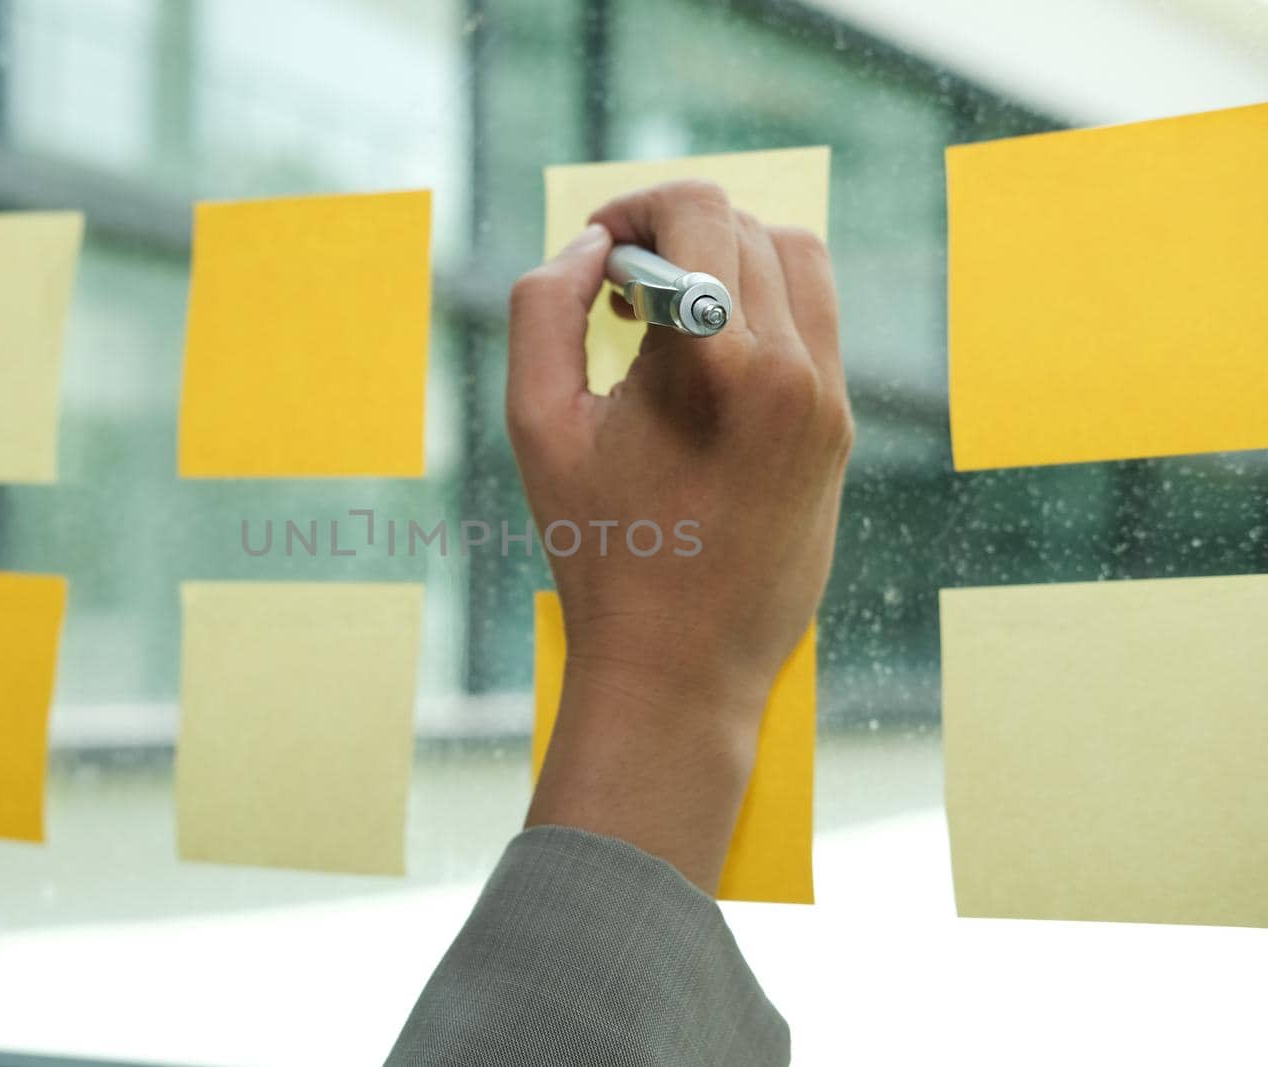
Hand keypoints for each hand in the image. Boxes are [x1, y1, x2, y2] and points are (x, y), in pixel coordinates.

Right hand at [508, 180, 851, 891]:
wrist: (681, 671)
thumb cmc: (599, 555)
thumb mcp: (537, 426)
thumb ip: (543, 307)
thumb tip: (590, 246)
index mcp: (716, 361)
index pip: (698, 210)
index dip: (636, 208)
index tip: (599, 250)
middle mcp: (792, 369)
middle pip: (746, 227)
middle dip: (674, 237)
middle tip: (618, 292)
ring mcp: (828, 403)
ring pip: (798, 262)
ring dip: (729, 262)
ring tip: (670, 318)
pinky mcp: (839, 434)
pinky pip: (817, 325)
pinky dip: (763, 311)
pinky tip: (708, 362)